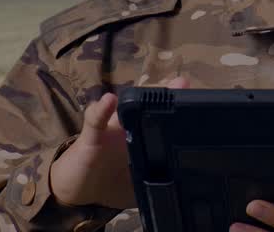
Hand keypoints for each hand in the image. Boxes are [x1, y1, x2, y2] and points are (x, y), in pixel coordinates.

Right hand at [49, 76, 189, 207]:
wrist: (76, 189)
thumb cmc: (109, 182)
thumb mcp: (139, 185)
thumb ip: (158, 183)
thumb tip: (186, 188)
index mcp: (143, 137)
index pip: (163, 119)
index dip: (178, 110)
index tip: (198, 102)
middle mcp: (128, 127)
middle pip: (147, 106)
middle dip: (165, 95)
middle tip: (182, 85)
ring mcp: (110, 129)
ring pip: (124, 107)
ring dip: (138, 97)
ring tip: (155, 88)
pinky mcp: (92, 136)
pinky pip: (95, 120)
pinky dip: (100, 110)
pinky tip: (108, 101)